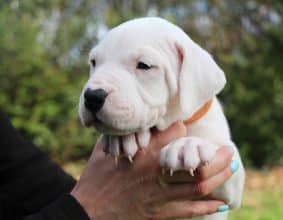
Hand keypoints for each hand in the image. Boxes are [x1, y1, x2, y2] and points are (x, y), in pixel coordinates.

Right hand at [71, 122, 234, 218]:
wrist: (89, 210)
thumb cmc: (96, 177)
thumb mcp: (104, 149)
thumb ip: (122, 135)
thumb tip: (132, 123)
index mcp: (144, 155)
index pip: (175, 135)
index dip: (186, 131)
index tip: (191, 130)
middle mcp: (157, 174)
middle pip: (197, 165)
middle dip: (218, 157)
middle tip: (229, 150)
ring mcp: (160, 196)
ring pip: (198, 186)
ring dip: (219, 177)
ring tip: (232, 169)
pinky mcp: (159, 213)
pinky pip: (189, 210)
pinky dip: (207, 206)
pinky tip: (220, 202)